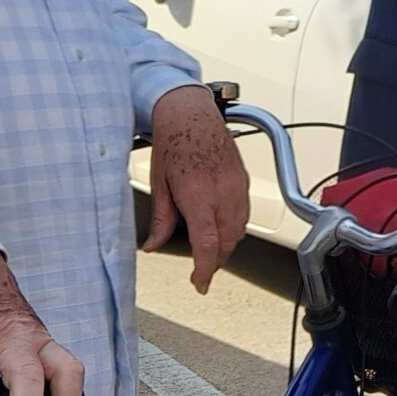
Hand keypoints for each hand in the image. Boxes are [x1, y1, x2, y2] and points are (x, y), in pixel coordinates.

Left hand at [141, 84, 250, 293]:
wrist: (191, 113)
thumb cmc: (174, 142)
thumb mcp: (159, 184)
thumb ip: (161, 219)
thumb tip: (152, 245)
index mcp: (199, 195)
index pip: (208, 244)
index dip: (204, 269)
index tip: (199, 282)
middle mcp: (222, 193)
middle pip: (226, 243)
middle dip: (214, 261)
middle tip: (200, 270)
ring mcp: (237, 187)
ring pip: (239, 231)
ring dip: (225, 245)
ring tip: (210, 249)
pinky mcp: (243, 181)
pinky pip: (244, 214)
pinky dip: (233, 227)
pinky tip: (220, 226)